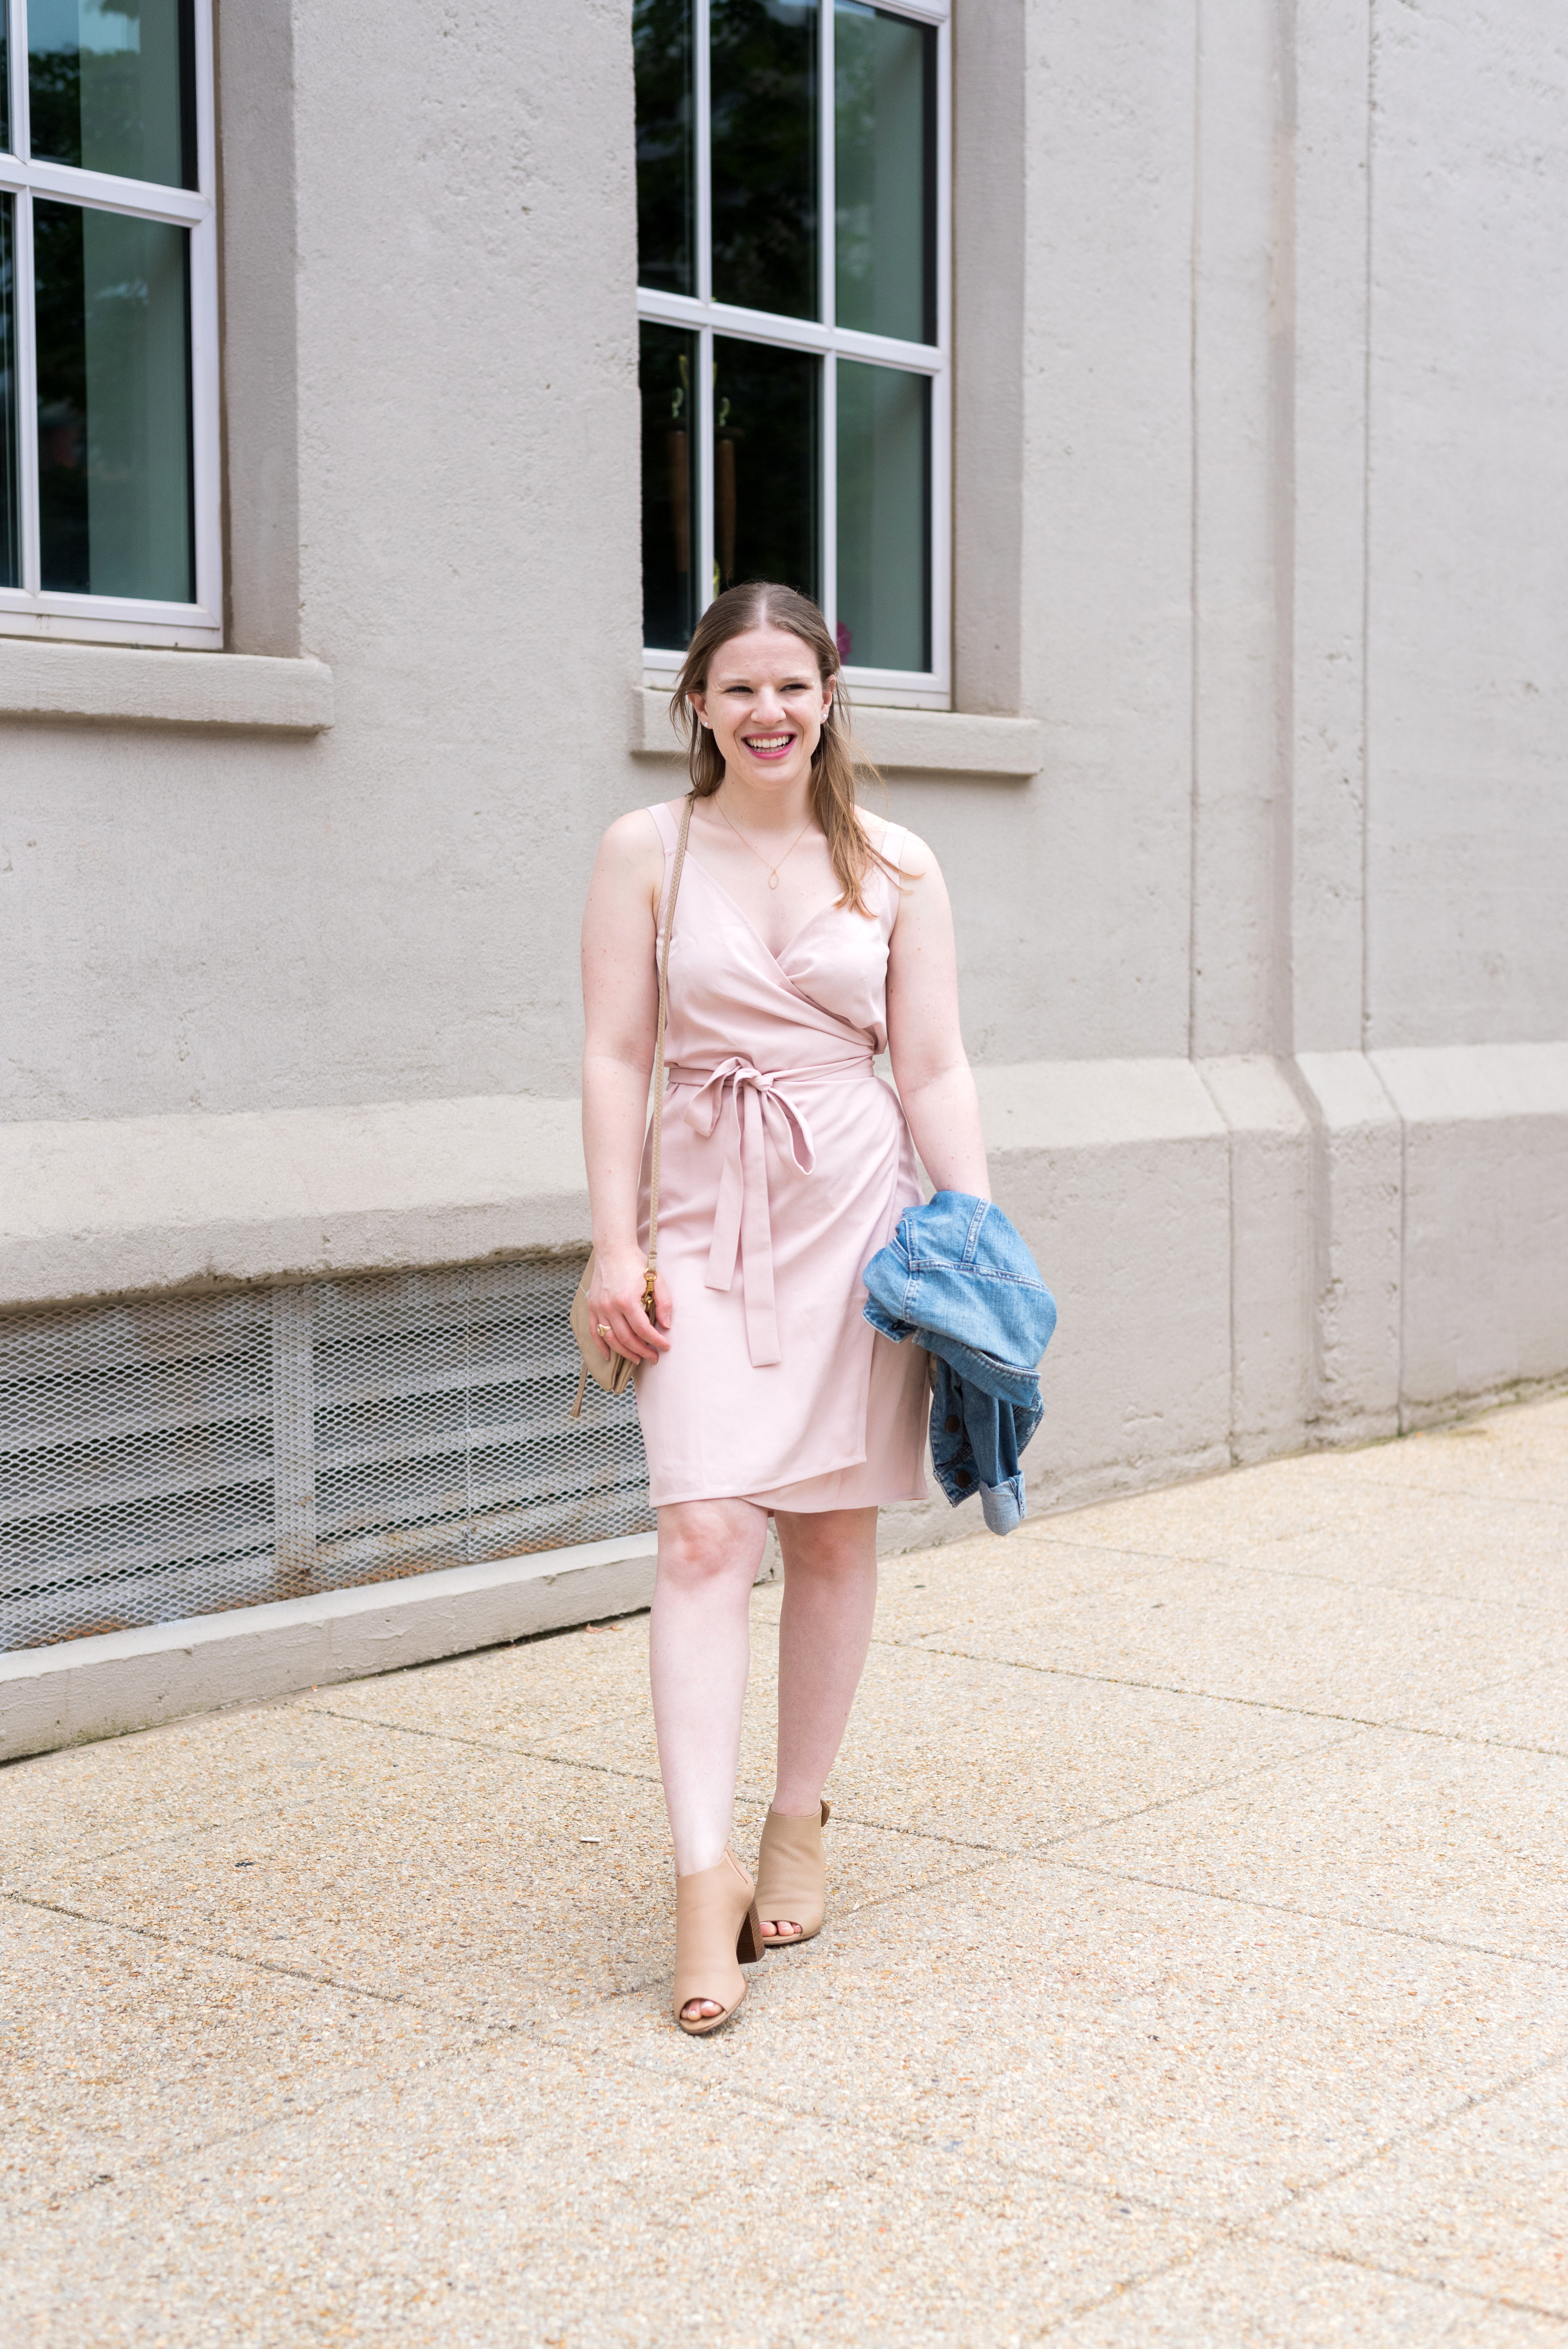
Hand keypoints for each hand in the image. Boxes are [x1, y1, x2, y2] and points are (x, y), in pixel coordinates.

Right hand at [585, 1246, 672, 1364]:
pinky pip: (594, 1332)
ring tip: (637, 1359)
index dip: (655, 1341)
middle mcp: (610, 1306)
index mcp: (627, 1300)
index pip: (643, 1329)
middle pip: (626, 1338)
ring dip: (624, 1352)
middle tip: (653, 1357)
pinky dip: (601, 1346)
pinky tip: (609, 1356)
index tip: (665, 1347)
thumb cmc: (636, 1264)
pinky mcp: (592, 1307)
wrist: (613, 1250)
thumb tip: (666, 1325)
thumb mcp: (657, 1279)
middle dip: (642, 1351)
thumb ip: (664, 1302)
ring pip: (610, 1339)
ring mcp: (598, 1307)